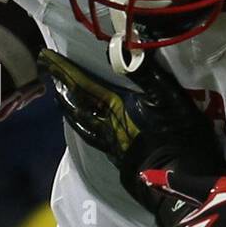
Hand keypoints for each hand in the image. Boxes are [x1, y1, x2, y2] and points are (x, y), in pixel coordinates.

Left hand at [37, 47, 225, 225]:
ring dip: (67, 107)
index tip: (45, 55)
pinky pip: (92, 137)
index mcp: (116, 106)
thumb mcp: (169, 99)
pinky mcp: (119, 159)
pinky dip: (82, 126)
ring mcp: (111, 144)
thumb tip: (125, 44)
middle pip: (77, 102)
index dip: (64, 70)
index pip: (83, 84)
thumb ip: (146, 73)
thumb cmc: (178, 138)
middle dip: (61, 84)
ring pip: (81, 121)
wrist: (180, 182)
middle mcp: (107, 124)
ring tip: (57, 97)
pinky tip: (84, 126)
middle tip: (46, 70)